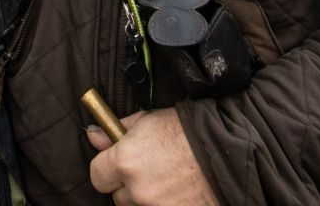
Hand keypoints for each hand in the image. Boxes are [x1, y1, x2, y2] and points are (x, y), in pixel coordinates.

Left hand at [86, 109, 220, 205]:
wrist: (226, 150)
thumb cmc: (186, 131)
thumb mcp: (148, 121)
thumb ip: (116, 131)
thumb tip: (93, 134)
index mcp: (124, 161)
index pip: (97, 176)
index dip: (106, 169)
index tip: (117, 164)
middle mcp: (137, 189)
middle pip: (118, 196)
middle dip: (128, 186)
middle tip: (149, 172)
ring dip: (146, 197)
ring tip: (167, 181)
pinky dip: (164, 204)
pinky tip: (176, 192)